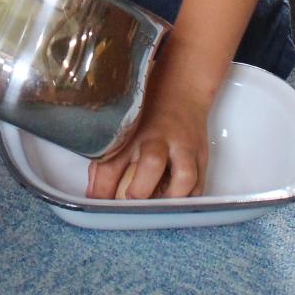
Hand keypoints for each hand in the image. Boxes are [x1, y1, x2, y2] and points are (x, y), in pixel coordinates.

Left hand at [85, 58, 211, 199]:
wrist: (183, 89)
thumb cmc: (147, 111)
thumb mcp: (121, 128)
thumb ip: (105, 160)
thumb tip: (94, 194)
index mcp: (132, 132)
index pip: (112, 162)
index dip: (103, 188)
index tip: (99, 203)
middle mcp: (158, 138)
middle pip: (151, 162)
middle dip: (141, 188)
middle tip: (132, 201)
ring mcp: (183, 147)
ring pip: (184, 175)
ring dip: (172, 196)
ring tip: (160, 205)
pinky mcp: (201, 154)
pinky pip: (199, 183)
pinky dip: (188, 198)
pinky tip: (176, 201)